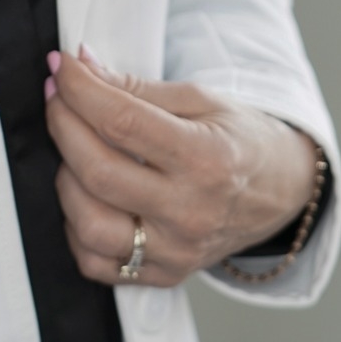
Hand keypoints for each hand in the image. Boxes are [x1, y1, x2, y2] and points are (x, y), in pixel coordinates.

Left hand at [44, 47, 318, 287]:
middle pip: (98, 172)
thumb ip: (135, 88)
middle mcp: (190, 212)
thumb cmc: (240, 140)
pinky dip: (76, 229)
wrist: (282, 192)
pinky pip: (96, 263)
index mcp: (206, 159)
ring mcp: (176, 250)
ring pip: (88, 225)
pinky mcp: (164, 275)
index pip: (121, 122)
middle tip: (58, 100)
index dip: (78, 90)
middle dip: (62, 126)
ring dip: (65, 179)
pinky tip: (87, 197)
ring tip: (74, 152)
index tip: (61, 68)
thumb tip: (80, 66)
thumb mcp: (200, 100)